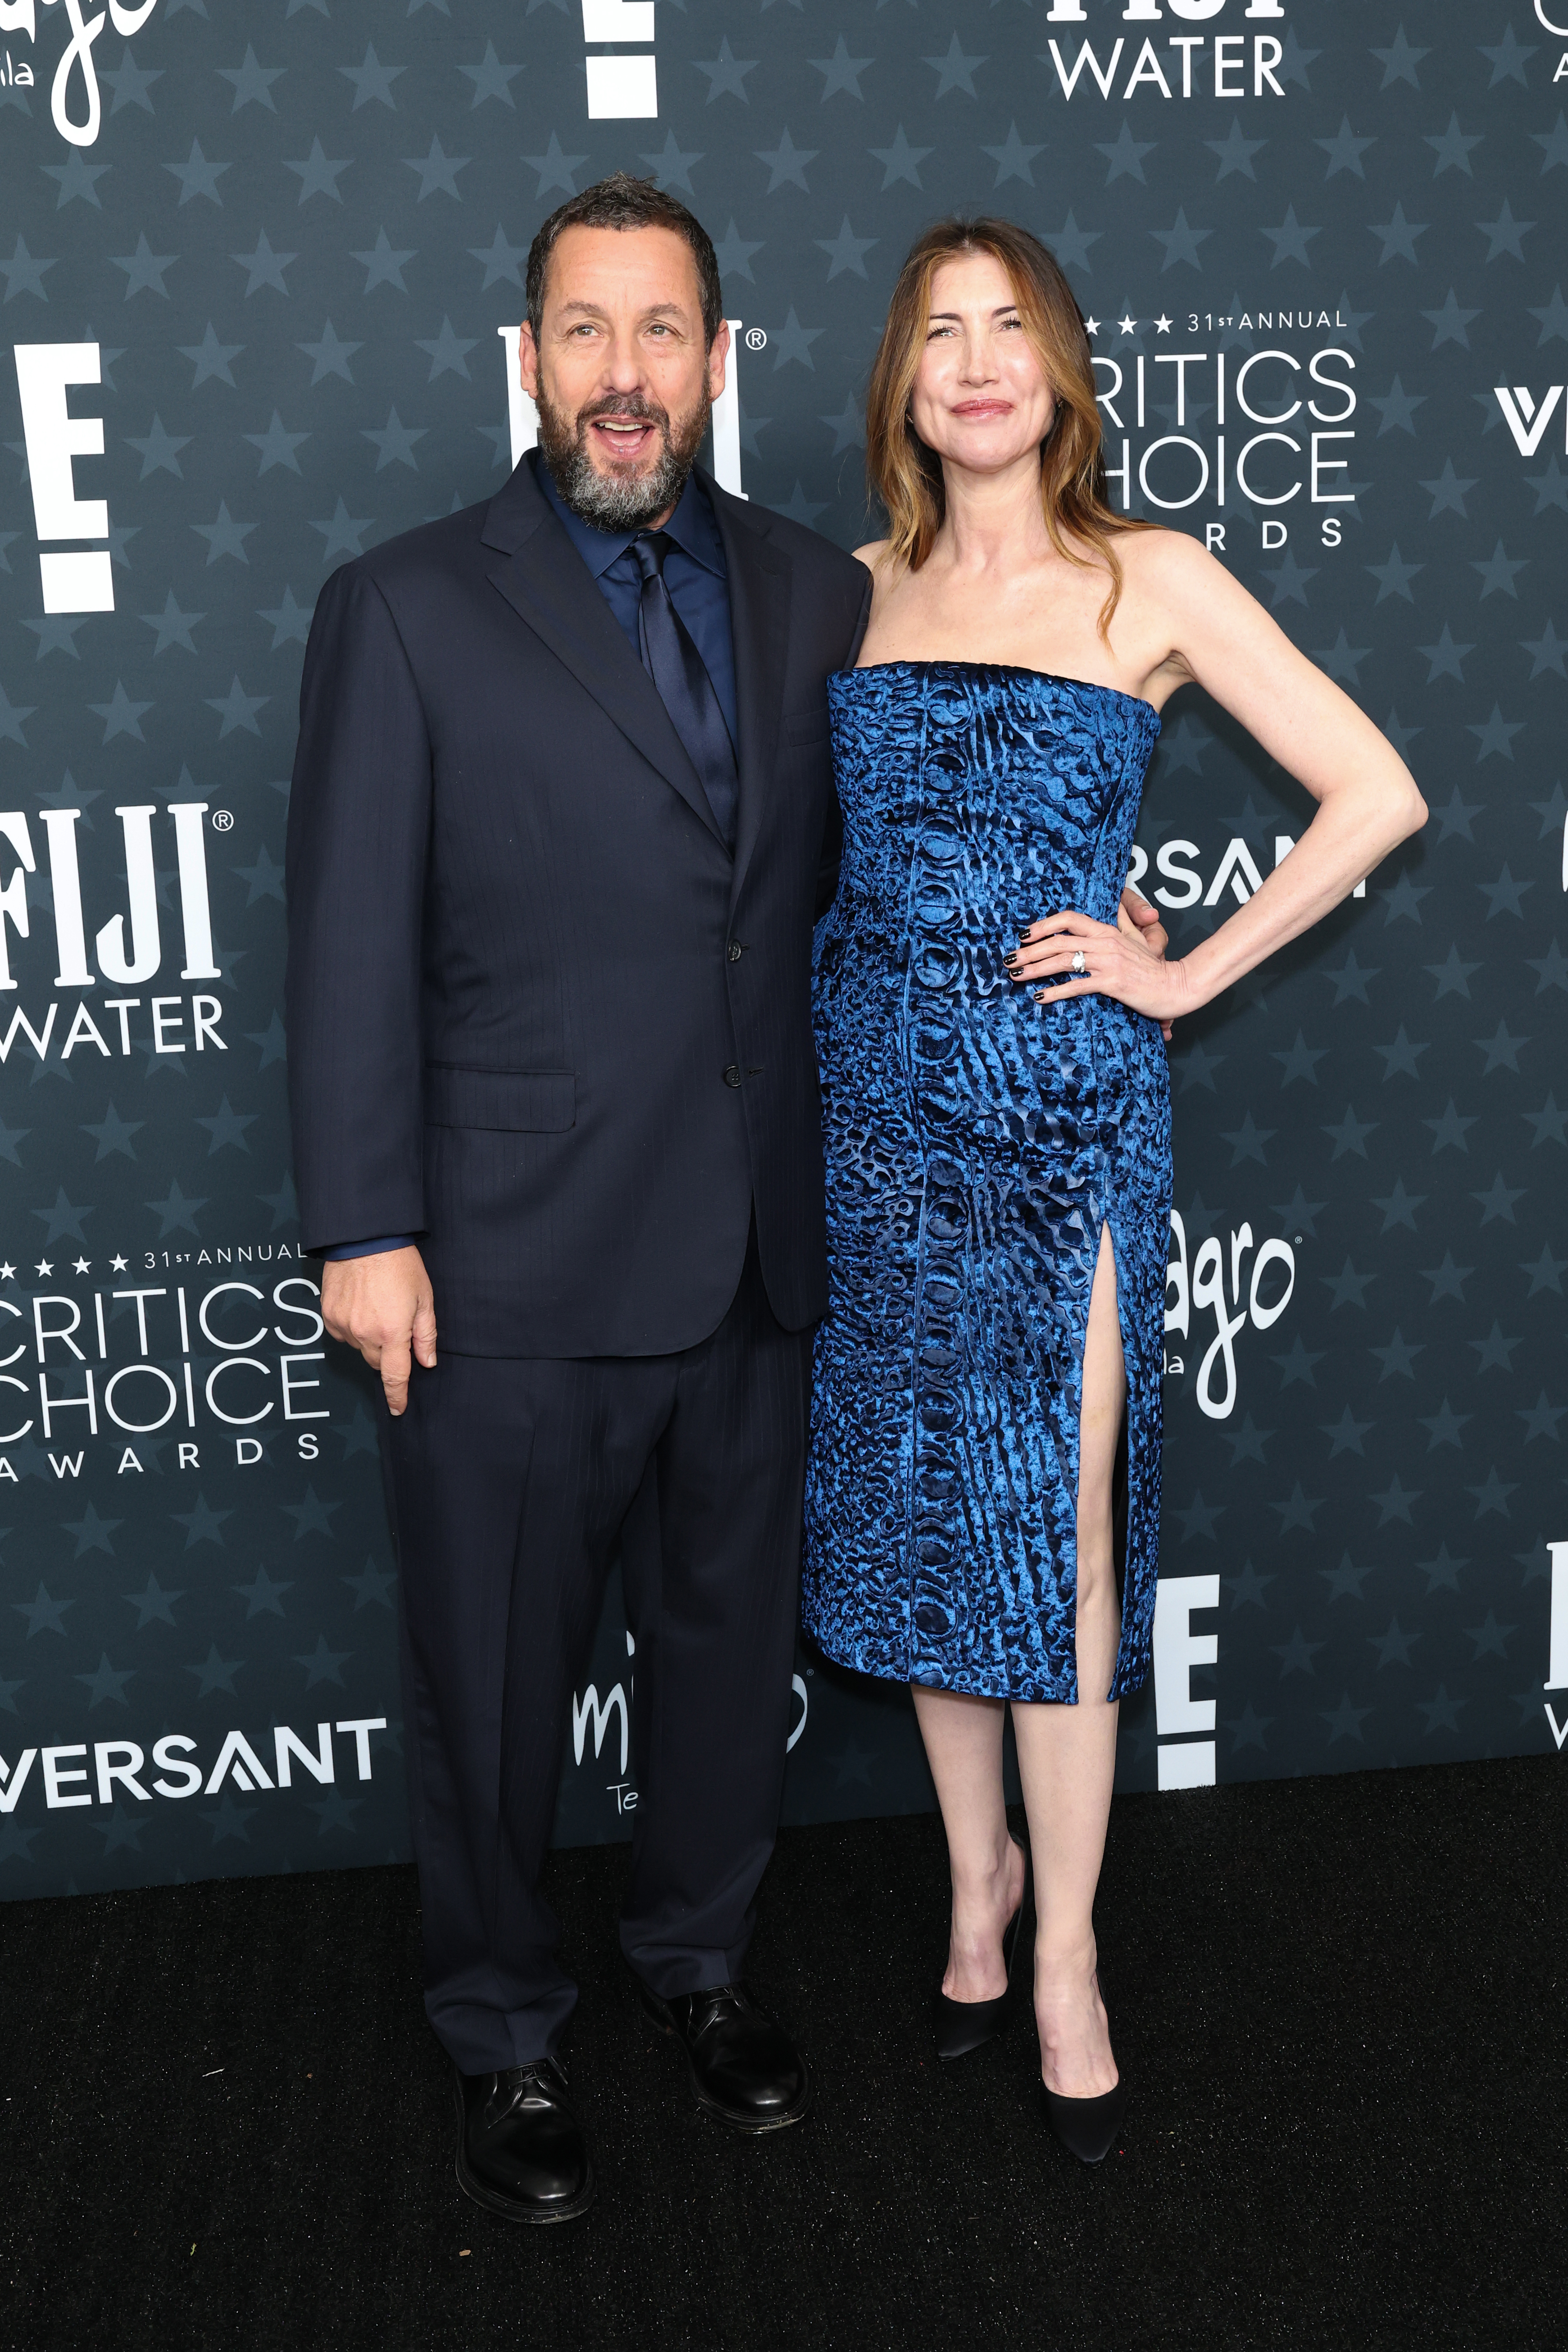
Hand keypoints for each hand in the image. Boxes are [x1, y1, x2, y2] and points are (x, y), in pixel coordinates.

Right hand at [321, 1245, 436, 1416]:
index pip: (394, 1376)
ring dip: (370, 1338)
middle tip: (396, 1327)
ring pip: (359, 1347)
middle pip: (377, 1362)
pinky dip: (352, 1327)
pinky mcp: (328, 1314)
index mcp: (391, 1332)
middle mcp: (364, 1333)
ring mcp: (342, 1324)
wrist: (364, 1237)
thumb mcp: (424, 1298)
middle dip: (388, 1354)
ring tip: (378, 1307)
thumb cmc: (400, 1264)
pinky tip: (360, 1305)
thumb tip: (427, 1362)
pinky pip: (342, 1333)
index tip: (398, 1409)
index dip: (397, 1396)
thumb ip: (425, 1335)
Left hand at [1006, 902, 1193, 1034]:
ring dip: (1035, 969)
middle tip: (1009, 960)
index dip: (1043, 925)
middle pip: (1058, 940)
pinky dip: (1055, 991)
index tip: (1024, 936)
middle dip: (1029, 951)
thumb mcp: (1138, 938)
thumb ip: (1122, 922)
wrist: (1177, 986)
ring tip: (1016, 977)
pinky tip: (1039, 997)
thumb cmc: (1155, 967)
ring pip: (1062, 960)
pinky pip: (1077, 985)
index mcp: (1107, 931)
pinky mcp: (1112, 982)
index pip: (1069, 919)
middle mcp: (1105, 942)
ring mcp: (1108, 962)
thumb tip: (1113, 907)